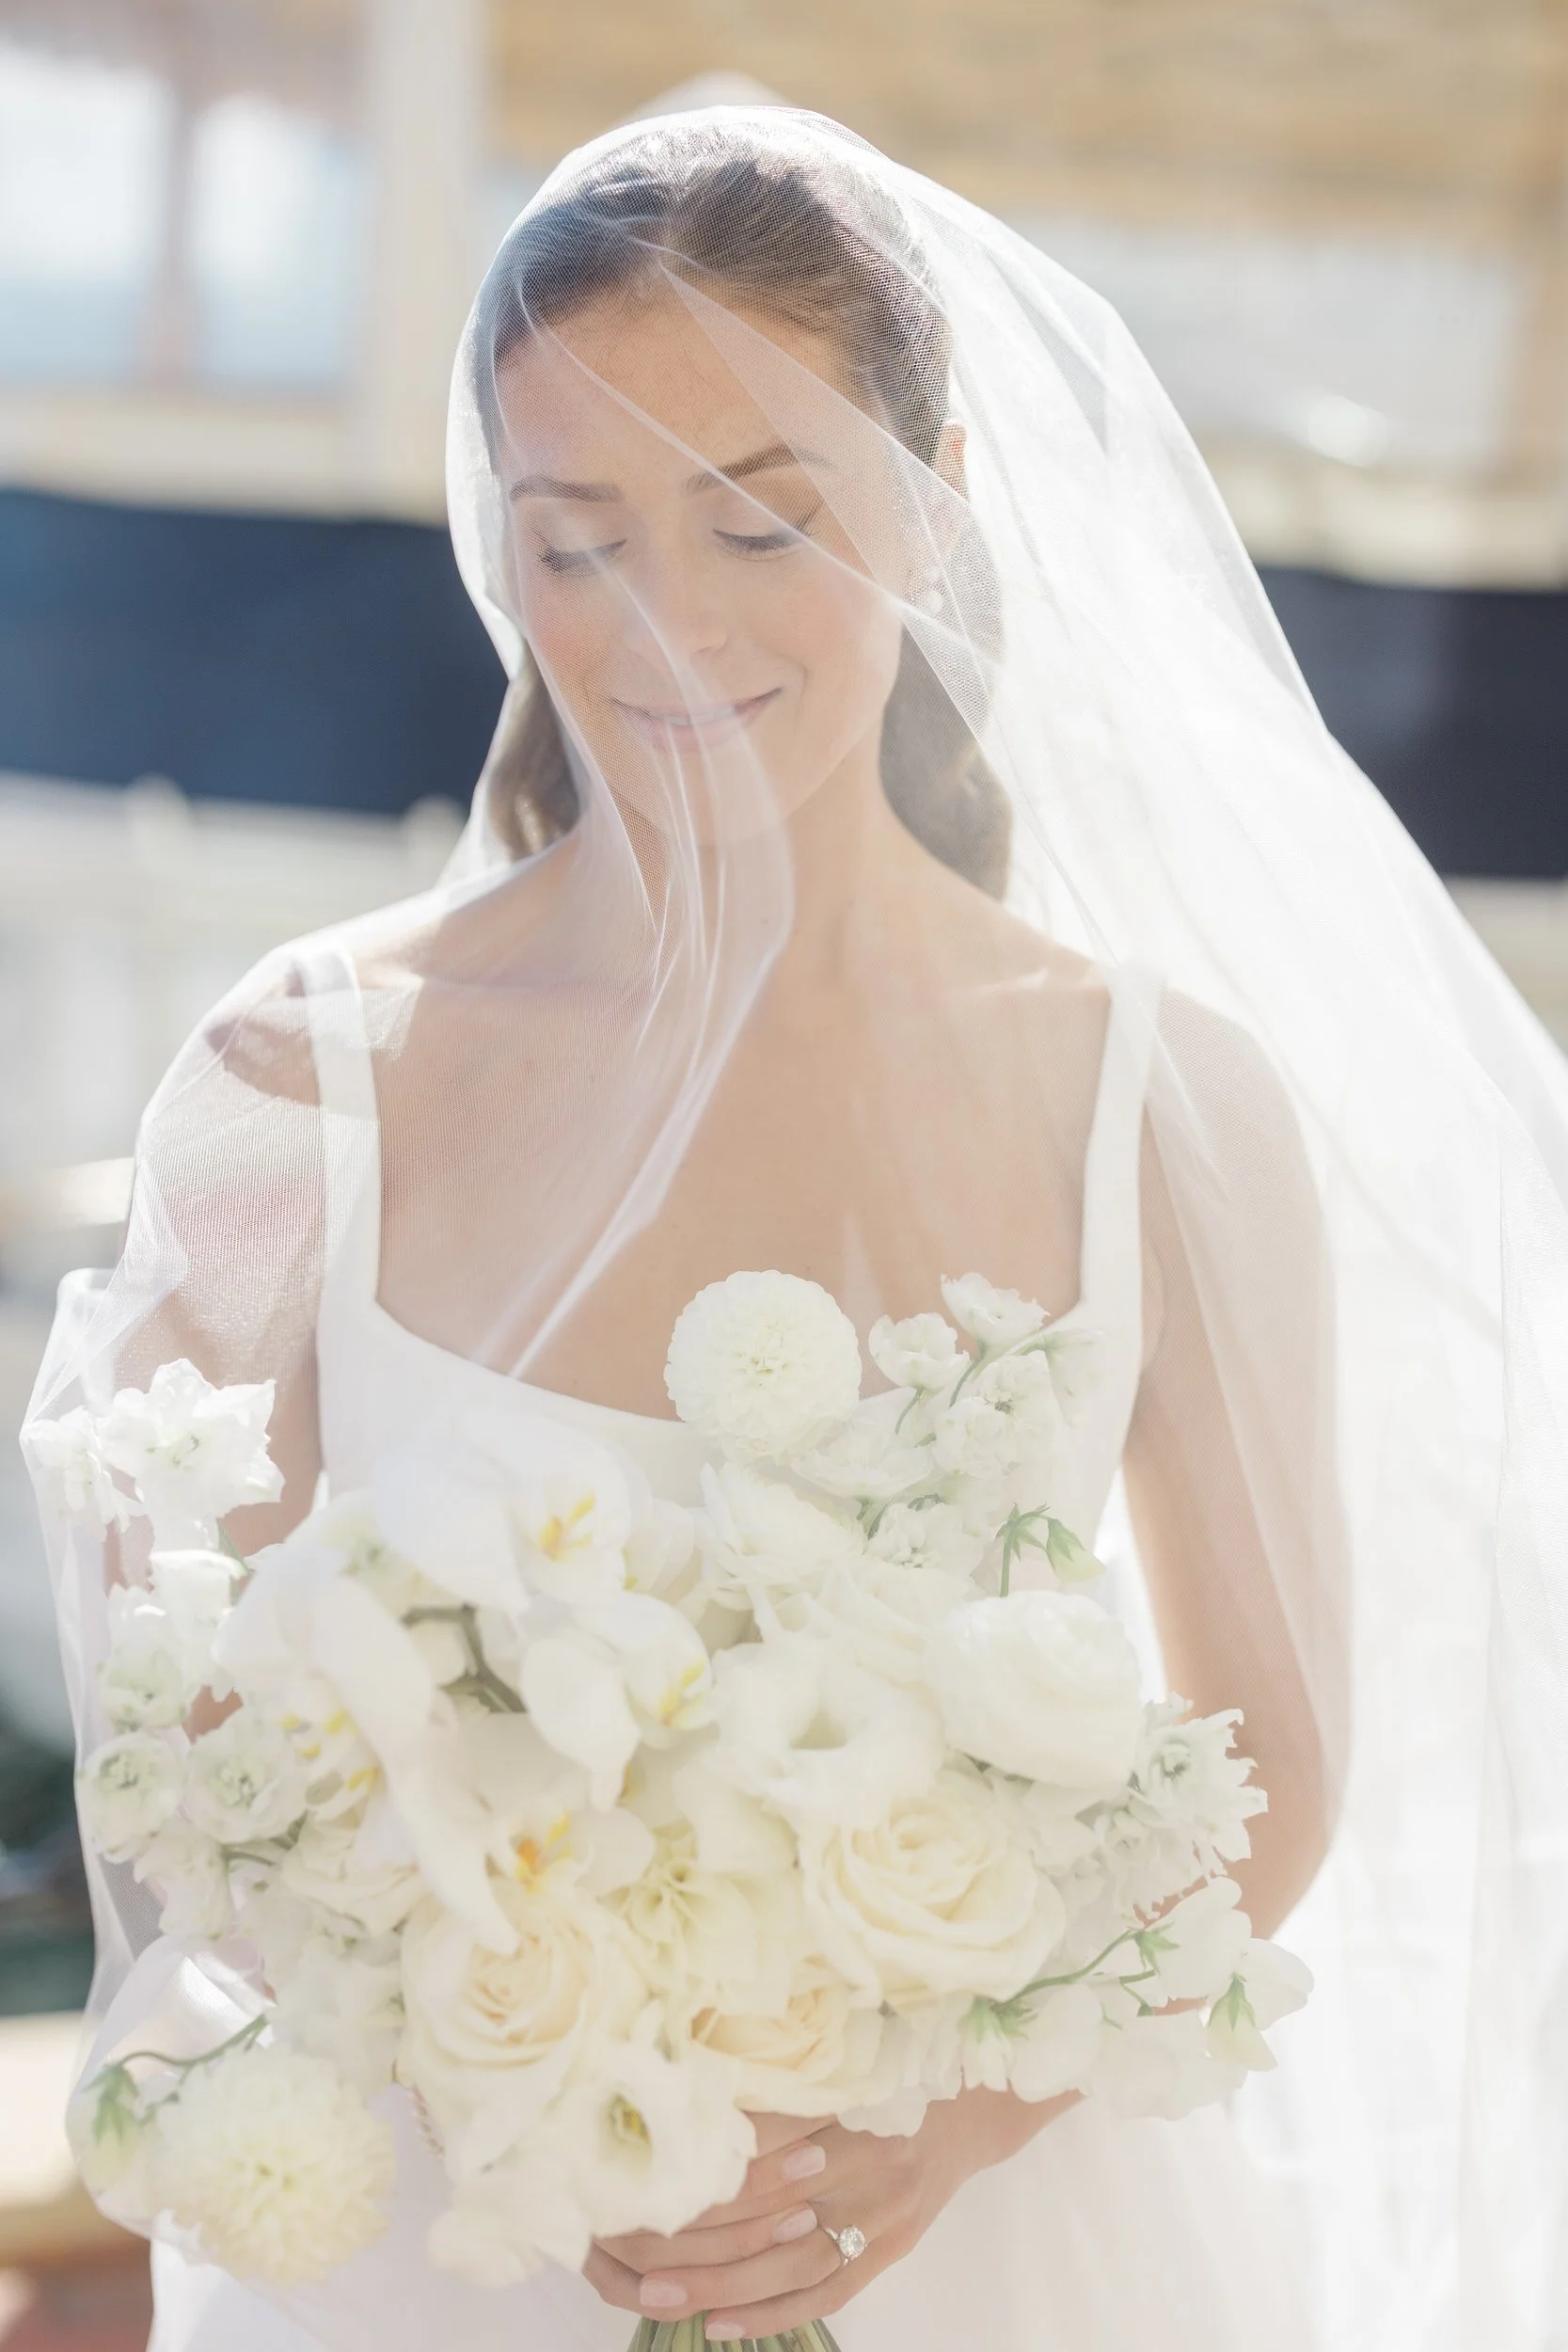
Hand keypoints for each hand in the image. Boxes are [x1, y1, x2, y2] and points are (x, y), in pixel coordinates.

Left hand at [585, 2086, 1074, 2339]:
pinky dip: (772, 2314)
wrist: (977, 2103)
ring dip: (721, 2284)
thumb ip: (784, 2078)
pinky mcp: (891, 2251)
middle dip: (694, 2233)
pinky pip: (826, 2294)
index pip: (764, 2150)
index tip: (642, 2179)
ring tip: (658, 2292)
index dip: (702, 2170)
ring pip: (791, 2264)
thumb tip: (697, 2086)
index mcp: (853, 2107)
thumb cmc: (901, 2065)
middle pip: (768, 2212)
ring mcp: (883, 2218)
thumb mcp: (848, 2056)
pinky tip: (721, 2324)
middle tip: (626, 2243)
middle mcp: (869, 2167)